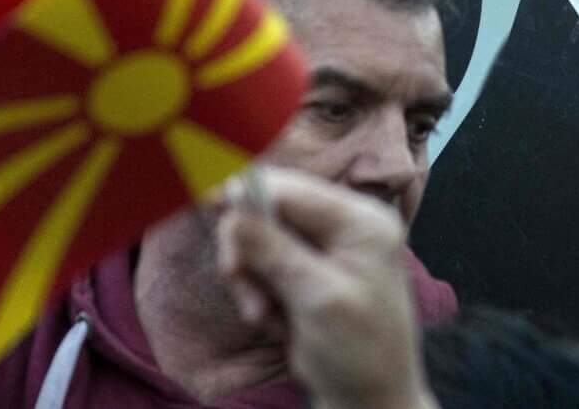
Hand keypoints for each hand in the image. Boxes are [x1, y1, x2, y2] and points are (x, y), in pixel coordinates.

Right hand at [216, 169, 435, 408]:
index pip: (293, 190)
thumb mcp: (318, 301)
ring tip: (264, 317)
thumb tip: (235, 208)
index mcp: (361, 222)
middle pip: (271, 211)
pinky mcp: (307, 271)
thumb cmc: (360, 353)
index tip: (209, 203)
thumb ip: (276, 252)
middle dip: (250, 252)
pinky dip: (260, 293)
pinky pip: (265, 266)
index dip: (248, 194)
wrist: (369, 400)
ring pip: (261, 241)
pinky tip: (276, 322)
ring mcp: (325, 249)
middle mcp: (344, 226)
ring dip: (253, 280)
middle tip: (244, 291)